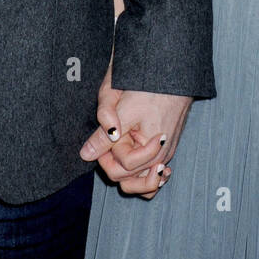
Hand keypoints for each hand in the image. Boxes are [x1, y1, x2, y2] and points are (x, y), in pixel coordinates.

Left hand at [80, 70, 192, 199]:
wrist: (173, 75)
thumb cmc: (150, 89)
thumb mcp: (123, 109)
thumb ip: (103, 135)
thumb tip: (86, 155)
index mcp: (152, 150)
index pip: (122, 168)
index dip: (108, 152)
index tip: (108, 133)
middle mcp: (162, 158)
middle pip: (130, 180)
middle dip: (114, 162)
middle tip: (111, 138)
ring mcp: (165, 156)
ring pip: (143, 183)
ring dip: (126, 173)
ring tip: (118, 150)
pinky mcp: (166, 150)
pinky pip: (151, 173)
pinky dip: (141, 173)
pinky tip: (132, 160)